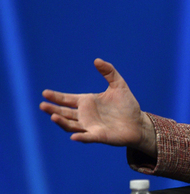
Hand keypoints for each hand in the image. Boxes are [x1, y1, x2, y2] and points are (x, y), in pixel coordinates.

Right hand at [40, 58, 156, 156]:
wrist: (137, 122)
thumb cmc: (127, 104)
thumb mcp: (119, 84)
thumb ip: (109, 72)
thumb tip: (97, 60)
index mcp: (87, 102)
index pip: (67, 99)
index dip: (56, 97)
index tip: (45, 93)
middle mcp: (85, 115)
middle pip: (64, 113)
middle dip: (53, 109)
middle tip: (43, 105)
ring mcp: (90, 126)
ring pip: (71, 125)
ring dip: (62, 122)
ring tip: (53, 116)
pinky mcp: (98, 136)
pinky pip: (87, 137)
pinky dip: (80, 137)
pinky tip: (74, 136)